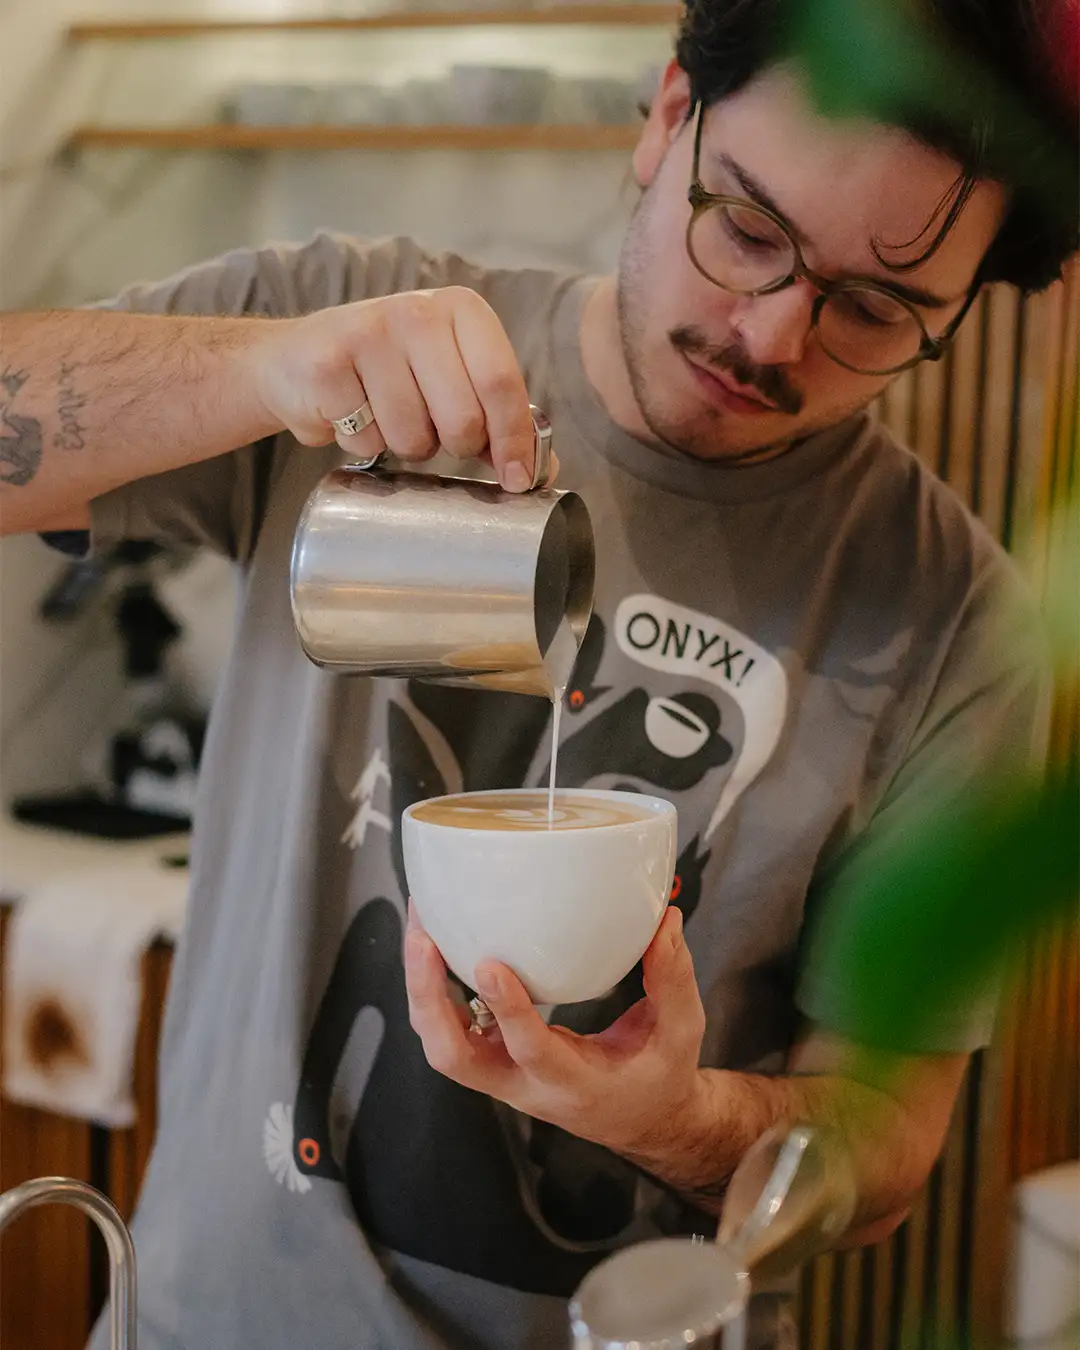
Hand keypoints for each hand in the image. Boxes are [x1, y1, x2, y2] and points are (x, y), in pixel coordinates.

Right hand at [251, 287, 538, 490]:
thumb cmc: (388, 375)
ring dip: (403, 447)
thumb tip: (541, 471)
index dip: (513, 440)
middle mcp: (418, 311)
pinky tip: (350, 416)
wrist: (295, 360)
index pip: (502, 383)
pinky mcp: (328, 364)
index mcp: (462, 310)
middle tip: (431, 432)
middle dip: (452, 446)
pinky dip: (362, 445)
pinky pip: (367, 441)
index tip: (516, 480)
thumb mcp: (449, 381)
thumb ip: (497, 420)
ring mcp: (369, 333)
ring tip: (384, 417)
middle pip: (463, 419)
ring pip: (414, 438)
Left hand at [404, 905, 709, 1164]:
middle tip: (423, 938)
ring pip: (440, 1043)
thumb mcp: (681, 1032)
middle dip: (429, 998)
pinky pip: (449, 1027)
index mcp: (573, 1085)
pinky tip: (435, 937)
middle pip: (454, 1057)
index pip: (531, 1052)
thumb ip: (673, 978)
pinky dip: (432, 986)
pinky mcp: (492, 1057)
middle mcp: (524, 1086)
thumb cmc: (659, 1075)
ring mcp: (501, 1076)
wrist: (640, 1117)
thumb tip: (665, 918)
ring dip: (421, 988)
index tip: (489, 964)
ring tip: (419, 925)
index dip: (508, 1010)